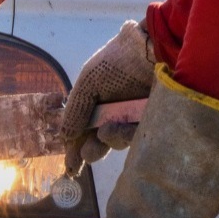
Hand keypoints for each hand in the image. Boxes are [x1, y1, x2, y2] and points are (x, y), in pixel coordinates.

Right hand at [60, 20, 155, 173]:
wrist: (152, 49)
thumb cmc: (117, 61)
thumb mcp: (87, 83)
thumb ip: (75, 111)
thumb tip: (65, 137)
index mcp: (95, 103)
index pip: (82, 131)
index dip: (75, 149)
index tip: (71, 168)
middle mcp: (114, 113)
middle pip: (100, 141)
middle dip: (92, 152)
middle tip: (86, 156)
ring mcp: (134, 117)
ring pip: (118, 141)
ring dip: (109, 141)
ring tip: (106, 132)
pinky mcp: (153, 120)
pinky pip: (137, 136)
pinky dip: (126, 136)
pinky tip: (122, 128)